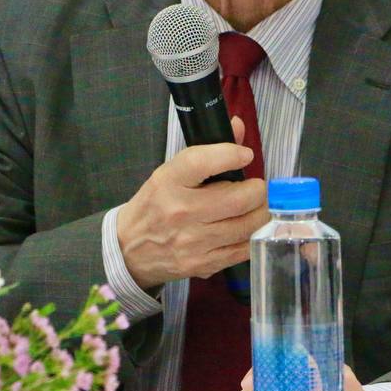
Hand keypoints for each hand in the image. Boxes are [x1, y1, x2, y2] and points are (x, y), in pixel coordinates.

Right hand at [116, 117, 267, 289]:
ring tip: (255, 206)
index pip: (202, 162)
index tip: (245, 155)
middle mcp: (180, 211)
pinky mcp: (203, 264)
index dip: (230, 154)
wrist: (130, 249)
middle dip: (257, 190)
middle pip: (238, 198)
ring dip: (260, 212)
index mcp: (169, 182)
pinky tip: (247, 227)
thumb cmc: (155, 204)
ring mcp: (193, 241)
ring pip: (247, 225)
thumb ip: (208, 151)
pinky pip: (243, 248)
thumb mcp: (171, 173)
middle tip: (256, 187)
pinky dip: (252, 235)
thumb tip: (239, 126)